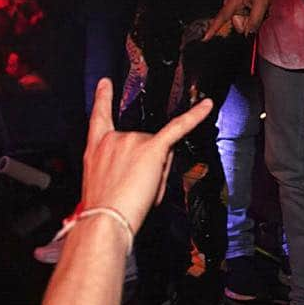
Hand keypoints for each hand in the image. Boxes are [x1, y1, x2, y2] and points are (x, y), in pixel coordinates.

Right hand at [81, 78, 213, 233]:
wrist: (103, 221)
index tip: (105, 83)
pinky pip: (178, 127)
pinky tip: (206, 106)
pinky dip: (195, 116)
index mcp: (96, 148)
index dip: (103, 98)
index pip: (100, 118)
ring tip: (142, 192)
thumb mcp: (105, 182)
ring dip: (157, 170)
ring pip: (159, 149)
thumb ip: (124, 166)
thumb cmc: (103, 210)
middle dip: (146, 164)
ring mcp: (132, 140)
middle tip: (134, 189)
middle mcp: (113, 139)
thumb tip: (150, 162)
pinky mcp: (153, 148)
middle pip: (143, 141)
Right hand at [203, 0, 273, 39]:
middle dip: (250, 22)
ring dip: (254, 18)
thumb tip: (248, 34)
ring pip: (244, 22)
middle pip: (239, 25)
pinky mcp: (239, 6)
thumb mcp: (261, 3)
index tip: (205, 38)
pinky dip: (253, 15)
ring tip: (260, 7)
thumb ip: (255, 20)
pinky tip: (259, 7)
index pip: (221, 19)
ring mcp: (235, 6)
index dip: (212, 29)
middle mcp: (231, 5)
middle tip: (260, 12)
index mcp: (233, 3)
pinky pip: (246, 18)